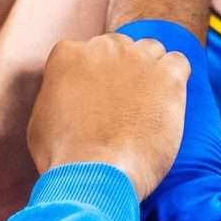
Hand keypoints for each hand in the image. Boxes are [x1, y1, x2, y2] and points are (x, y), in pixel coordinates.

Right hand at [26, 32, 190, 201]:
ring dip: (150, 72)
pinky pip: (178, 63)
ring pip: (151, 50)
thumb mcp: (41, 120)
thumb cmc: (63, 156)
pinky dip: (176, 79)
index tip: (100, 98)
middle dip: (123, 71)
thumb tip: (66, 95)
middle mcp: (102, 47)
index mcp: (68, 54)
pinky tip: (168, 103)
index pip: (88, 52)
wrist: (95, 173)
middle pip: (121, 48)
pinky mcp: (167, 75)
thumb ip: (56, 95)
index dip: (96, 76)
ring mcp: (137, 58)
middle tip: (126, 105)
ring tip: (149, 106)